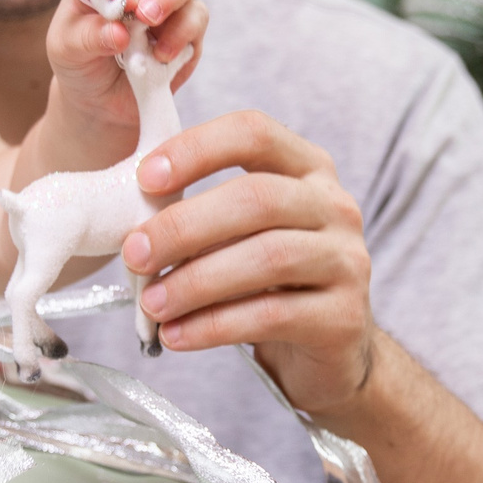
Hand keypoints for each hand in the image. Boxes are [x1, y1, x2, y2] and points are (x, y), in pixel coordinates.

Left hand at [44, 0, 204, 143]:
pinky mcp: (188, 30)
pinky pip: (196, 17)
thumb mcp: (67, 51)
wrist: (102, 105)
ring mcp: (165, 4)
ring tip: (148, 20)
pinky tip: (160, 55)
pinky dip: (181, 32)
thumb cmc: (82, 65)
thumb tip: (118, 31)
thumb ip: (86, 36)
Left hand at [120, 112, 376, 415]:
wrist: (331, 349)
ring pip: (267, 258)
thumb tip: (135, 228)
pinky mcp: (343, 317)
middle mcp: (335, 206)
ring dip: (196, 282)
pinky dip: (214, 325)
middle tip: (135, 254)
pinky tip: (178, 335)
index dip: (196, 149)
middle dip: (185, 226)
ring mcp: (346, 261)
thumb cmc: (273, 282)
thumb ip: (204, 218)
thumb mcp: (245, 234)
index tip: (145, 178)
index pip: (254, 133)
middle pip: (257, 199)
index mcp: (307, 169)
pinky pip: (271, 315)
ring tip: (152, 303)